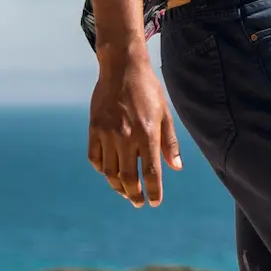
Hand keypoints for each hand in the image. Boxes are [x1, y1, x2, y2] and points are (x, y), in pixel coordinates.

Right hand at [86, 59, 182, 206]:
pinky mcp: (94, 129)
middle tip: (139, 202)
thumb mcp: (164, 113)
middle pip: (128, 177)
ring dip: (118, 187)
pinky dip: (102, 170)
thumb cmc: (148, 90)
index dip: (153, 191)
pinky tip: (109, 173)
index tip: (155, 202)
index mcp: (147, 133)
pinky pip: (95, 158)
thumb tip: (176, 167)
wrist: (122, 68)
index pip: (151, 172)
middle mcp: (127, 137)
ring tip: (125, 192)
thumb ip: (169, 142)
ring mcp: (107, 133)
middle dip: (135, 195)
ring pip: (110, 172)